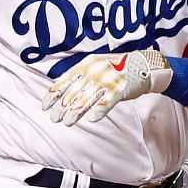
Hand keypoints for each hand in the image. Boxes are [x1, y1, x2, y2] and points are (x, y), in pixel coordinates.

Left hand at [42, 49, 172, 124]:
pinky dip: (97, 113)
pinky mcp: (119, 90)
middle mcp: (94, 72)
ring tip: (67, 122)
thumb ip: (80, 74)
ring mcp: (106, 81)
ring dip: (75, 114)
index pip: (64, 81)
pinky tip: (90, 119)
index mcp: (86, 65)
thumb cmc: (117, 67)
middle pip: (73, 94)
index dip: (53, 95)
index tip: (45, 106)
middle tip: (54, 118)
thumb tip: (62, 89)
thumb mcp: (96, 64)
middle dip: (61, 108)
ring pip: (86, 101)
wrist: (143, 65)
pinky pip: (104, 104)